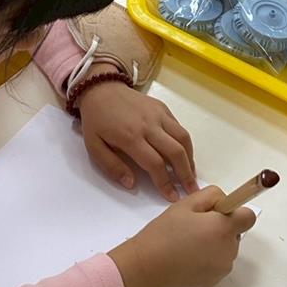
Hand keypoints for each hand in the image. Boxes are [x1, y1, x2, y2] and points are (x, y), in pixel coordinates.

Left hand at [77, 80, 196, 200]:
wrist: (101, 88)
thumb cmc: (96, 121)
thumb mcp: (94, 146)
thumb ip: (112, 166)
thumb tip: (132, 184)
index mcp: (130, 137)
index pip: (155, 163)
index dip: (165, 183)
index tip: (172, 197)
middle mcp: (149, 125)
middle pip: (175, 152)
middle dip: (186, 174)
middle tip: (192, 190)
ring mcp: (158, 115)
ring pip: (183, 138)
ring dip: (190, 159)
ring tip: (191, 175)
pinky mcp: (162, 108)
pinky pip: (179, 128)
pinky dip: (185, 144)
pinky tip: (184, 156)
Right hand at [108, 186, 255, 286]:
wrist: (147, 267)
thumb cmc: (164, 233)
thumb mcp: (185, 204)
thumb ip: (212, 196)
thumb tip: (225, 202)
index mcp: (223, 227)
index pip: (248, 217)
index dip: (235, 212)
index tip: (218, 213)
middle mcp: (229, 249)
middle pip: (236, 232)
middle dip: (221, 227)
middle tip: (194, 227)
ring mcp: (223, 267)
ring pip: (227, 248)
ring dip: (214, 243)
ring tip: (188, 243)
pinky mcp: (215, 280)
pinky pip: (219, 263)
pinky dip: (209, 259)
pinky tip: (188, 257)